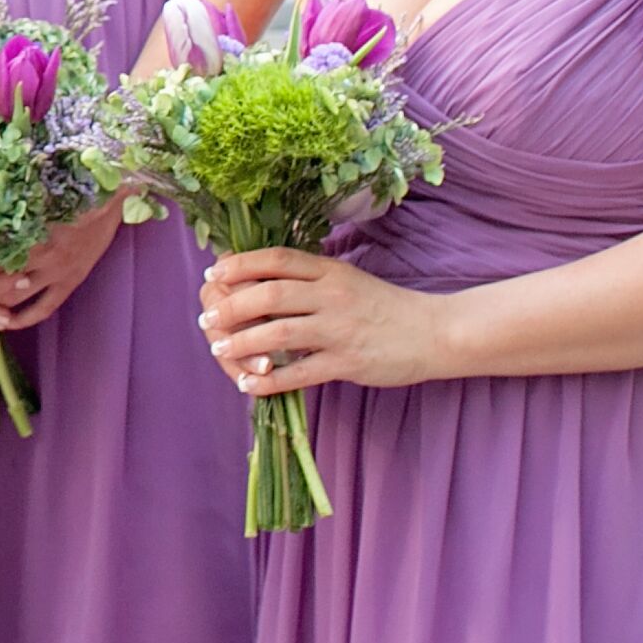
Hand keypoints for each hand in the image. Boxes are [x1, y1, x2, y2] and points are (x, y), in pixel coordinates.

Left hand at [3, 201, 125, 330]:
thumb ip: (13, 207)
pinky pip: (44, 307)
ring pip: (17, 296)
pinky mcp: (71, 282)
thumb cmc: (73, 190)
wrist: (112, 198)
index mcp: (33, 231)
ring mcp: (59, 272)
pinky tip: (7, 325)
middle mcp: (43, 255)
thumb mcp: (41, 194)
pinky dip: (25, 319)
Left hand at [198, 246, 443, 395]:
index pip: (277, 258)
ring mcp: (340, 329)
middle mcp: (332, 295)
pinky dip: (269, 380)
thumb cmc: (385, 306)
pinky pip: (300, 372)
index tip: (213, 273)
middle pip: (270, 293)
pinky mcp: (348, 362)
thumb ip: (310, 278)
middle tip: (208, 316)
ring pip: (280, 331)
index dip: (240, 264)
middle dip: (232, 305)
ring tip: (220, 348)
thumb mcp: (347, 280)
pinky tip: (248, 384)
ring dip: (243, 341)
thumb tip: (259, 279)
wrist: (434, 332)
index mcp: (330, 270)